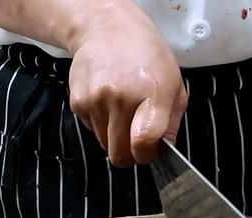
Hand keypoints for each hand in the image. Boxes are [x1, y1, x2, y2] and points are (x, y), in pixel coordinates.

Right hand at [66, 2, 186, 166]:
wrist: (106, 28)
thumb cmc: (146, 55)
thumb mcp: (173, 83)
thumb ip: (171, 121)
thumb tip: (163, 148)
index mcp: (152, 93)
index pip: (143, 142)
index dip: (146, 156)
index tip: (149, 152)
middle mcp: (121, 98)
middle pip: (119, 153)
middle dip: (129, 155)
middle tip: (136, 141)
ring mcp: (96, 100)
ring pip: (104, 144)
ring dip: (114, 137)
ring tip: (122, 112)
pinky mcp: (78, 102)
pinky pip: (92, 130)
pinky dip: (101, 124)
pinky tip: (108, 102)